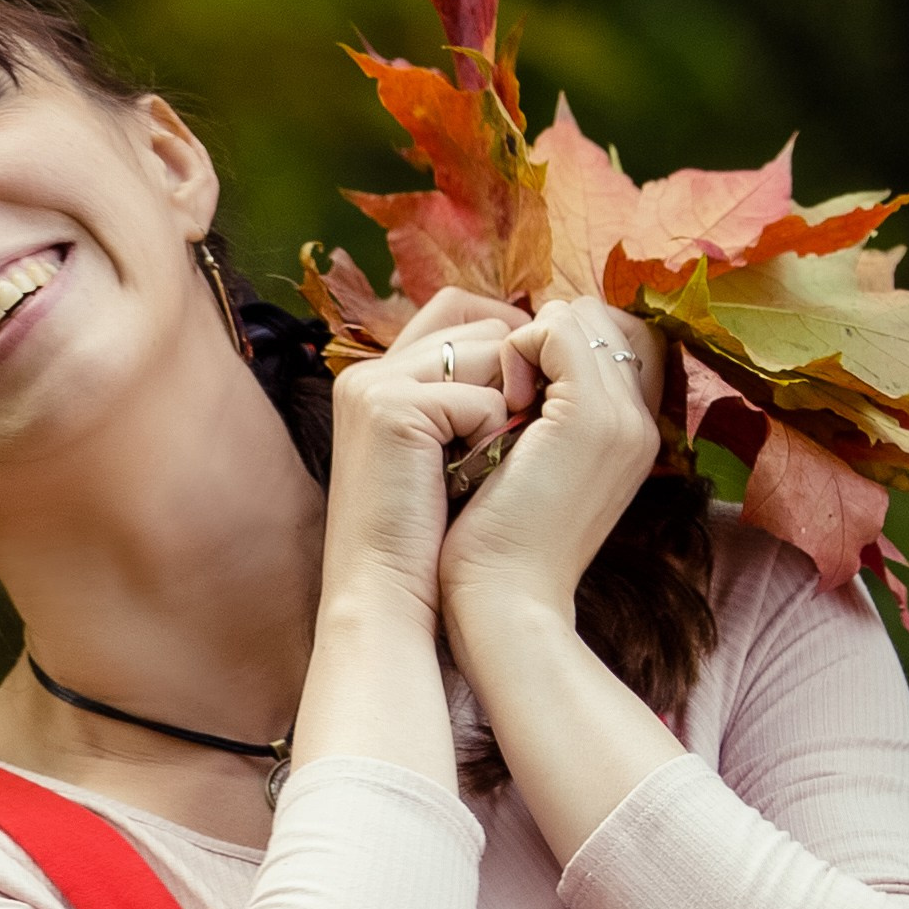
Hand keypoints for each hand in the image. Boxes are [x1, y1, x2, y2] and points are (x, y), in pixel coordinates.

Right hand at [322, 287, 528, 628]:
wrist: (386, 597)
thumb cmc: (427, 542)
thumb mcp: (446, 455)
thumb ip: (468, 397)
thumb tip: (538, 349)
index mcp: (378, 379)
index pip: (457, 311)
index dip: (509, 341)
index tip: (532, 395)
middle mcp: (369, 371)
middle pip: (484, 326)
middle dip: (516, 379)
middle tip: (506, 444)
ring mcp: (375, 384)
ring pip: (490, 353)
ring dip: (508, 411)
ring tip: (480, 468)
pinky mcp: (390, 406)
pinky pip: (484, 398)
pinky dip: (492, 440)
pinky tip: (465, 482)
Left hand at [438, 298, 661, 660]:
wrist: (503, 601)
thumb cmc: (498, 545)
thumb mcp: (529, 467)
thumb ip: (540, 415)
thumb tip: (515, 363)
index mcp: (631, 435)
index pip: (615, 341)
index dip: (559, 344)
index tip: (514, 390)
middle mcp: (639, 421)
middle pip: (602, 319)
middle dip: (544, 335)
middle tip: (504, 393)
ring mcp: (622, 416)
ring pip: (581, 317)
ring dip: (528, 340)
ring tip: (499, 400)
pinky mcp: (589, 415)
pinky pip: (556, 329)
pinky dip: (516, 347)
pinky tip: (495, 403)